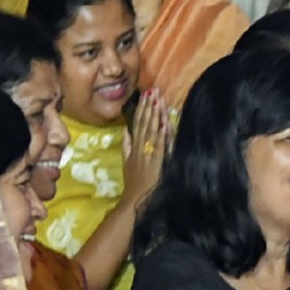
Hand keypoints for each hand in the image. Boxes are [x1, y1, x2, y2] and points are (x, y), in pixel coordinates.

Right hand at [123, 89, 170, 203]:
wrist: (136, 199)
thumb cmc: (133, 181)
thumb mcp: (126, 161)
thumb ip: (125, 144)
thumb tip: (125, 128)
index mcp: (134, 145)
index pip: (137, 122)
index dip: (141, 108)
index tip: (145, 95)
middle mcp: (140, 147)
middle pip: (144, 123)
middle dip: (149, 106)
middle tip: (153, 90)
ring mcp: (147, 154)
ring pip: (151, 131)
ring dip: (155, 115)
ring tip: (158, 100)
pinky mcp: (156, 162)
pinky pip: (159, 146)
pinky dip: (161, 135)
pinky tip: (164, 124)